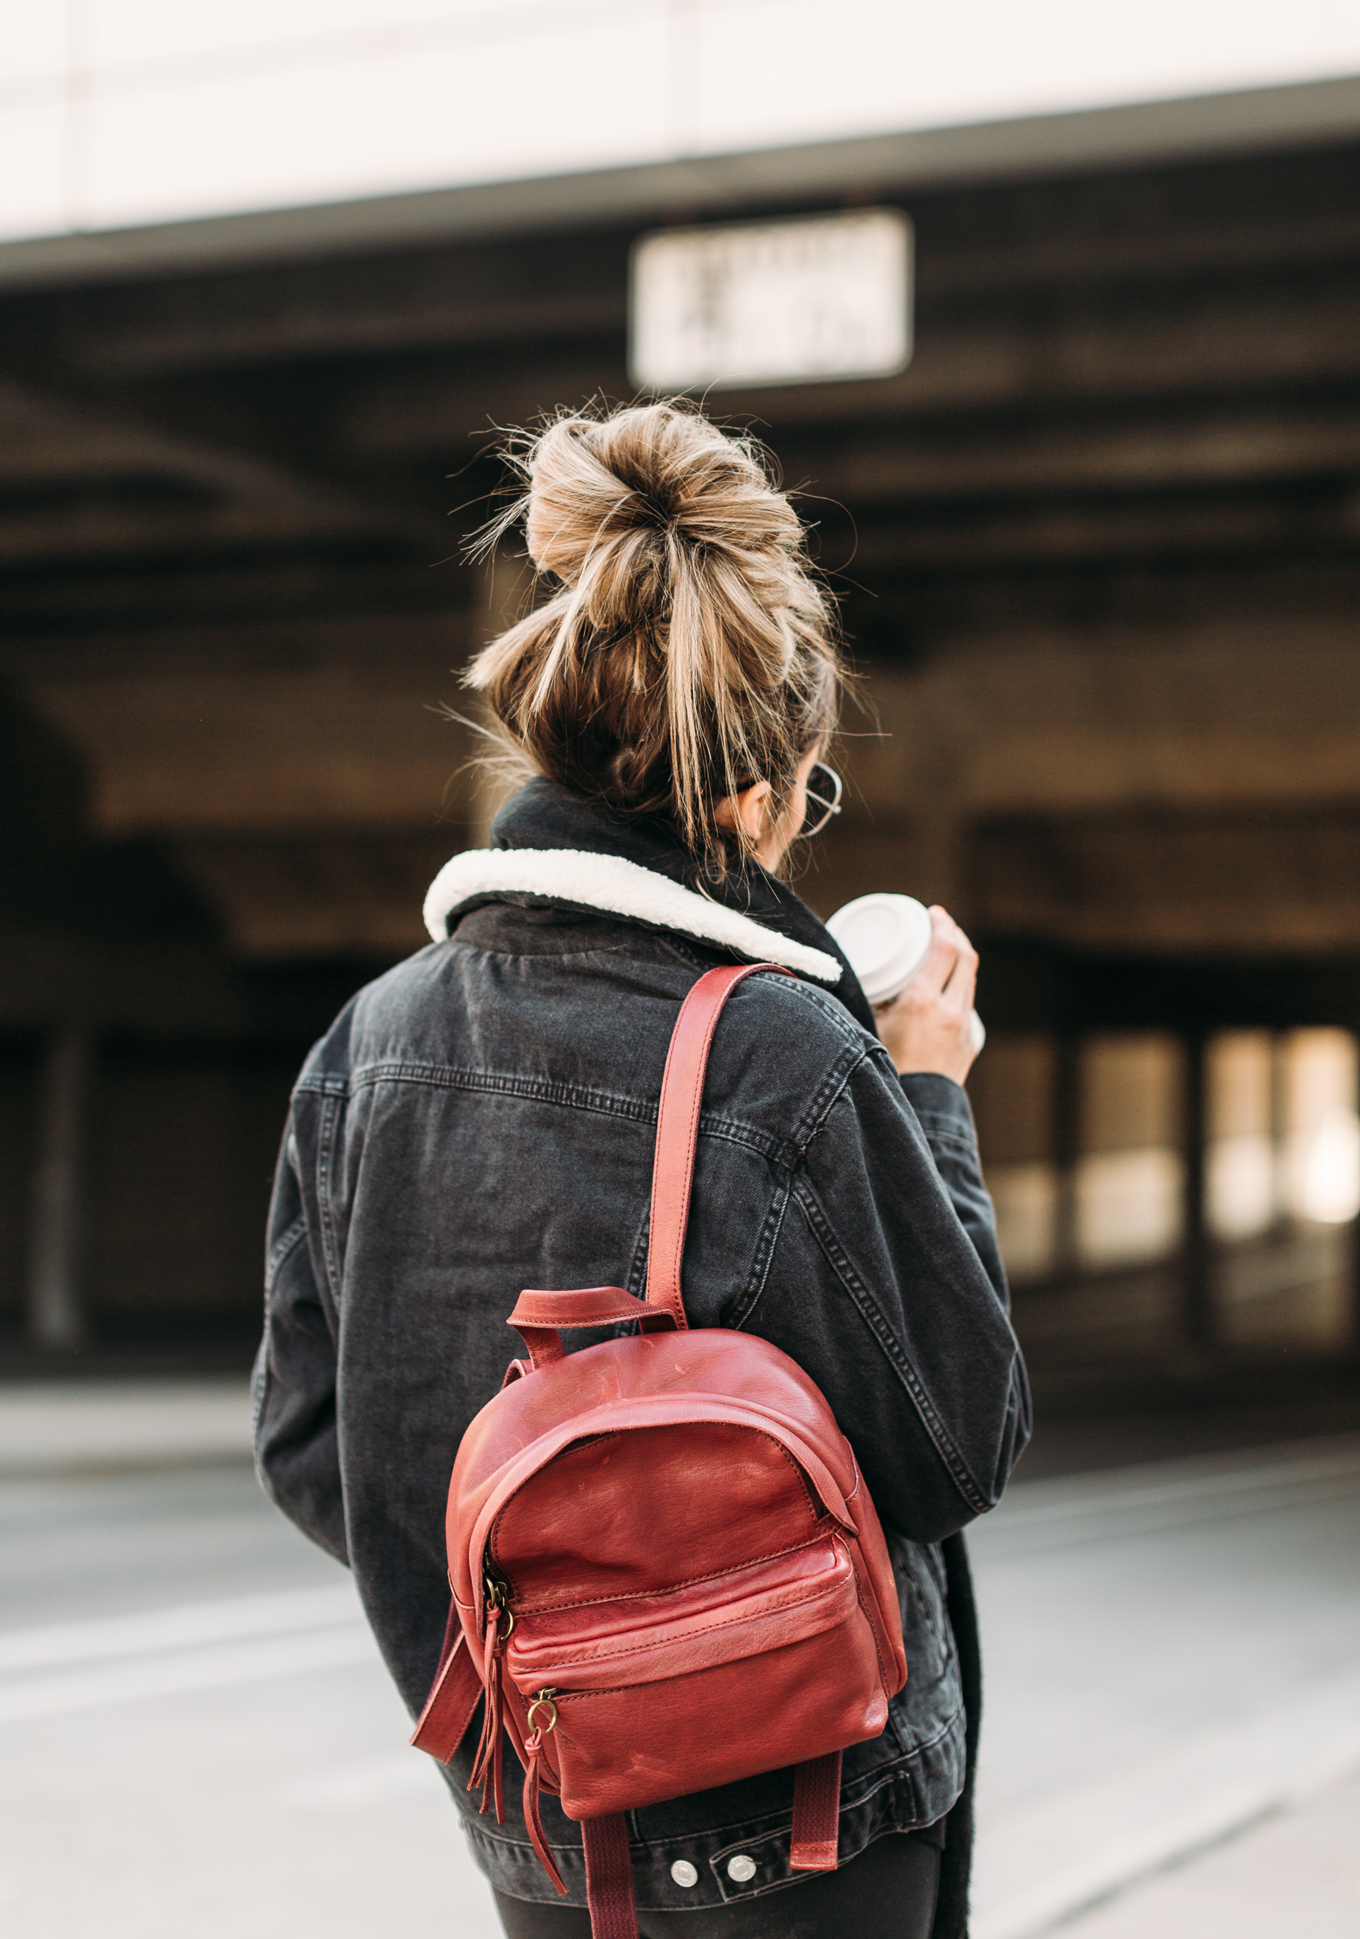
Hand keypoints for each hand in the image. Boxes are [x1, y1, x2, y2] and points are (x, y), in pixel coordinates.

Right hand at [874, 906, 980, 1083]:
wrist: (912, 1114)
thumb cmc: (882, 1072)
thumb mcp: (867, 1028)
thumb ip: (868, 1000)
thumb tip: (859, 976)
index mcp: (922, 1003)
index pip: (945, 949)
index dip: (942, 925)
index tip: (934, 913)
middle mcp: (949, 1012)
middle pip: (966, 957)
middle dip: (955, 935)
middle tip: (941, 924)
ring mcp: (963, 1028)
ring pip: (970, 980)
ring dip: (961, 958)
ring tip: (944, 949)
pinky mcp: (968, 1043)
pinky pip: (968, 1003)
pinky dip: (960, 985)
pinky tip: (947, 986)